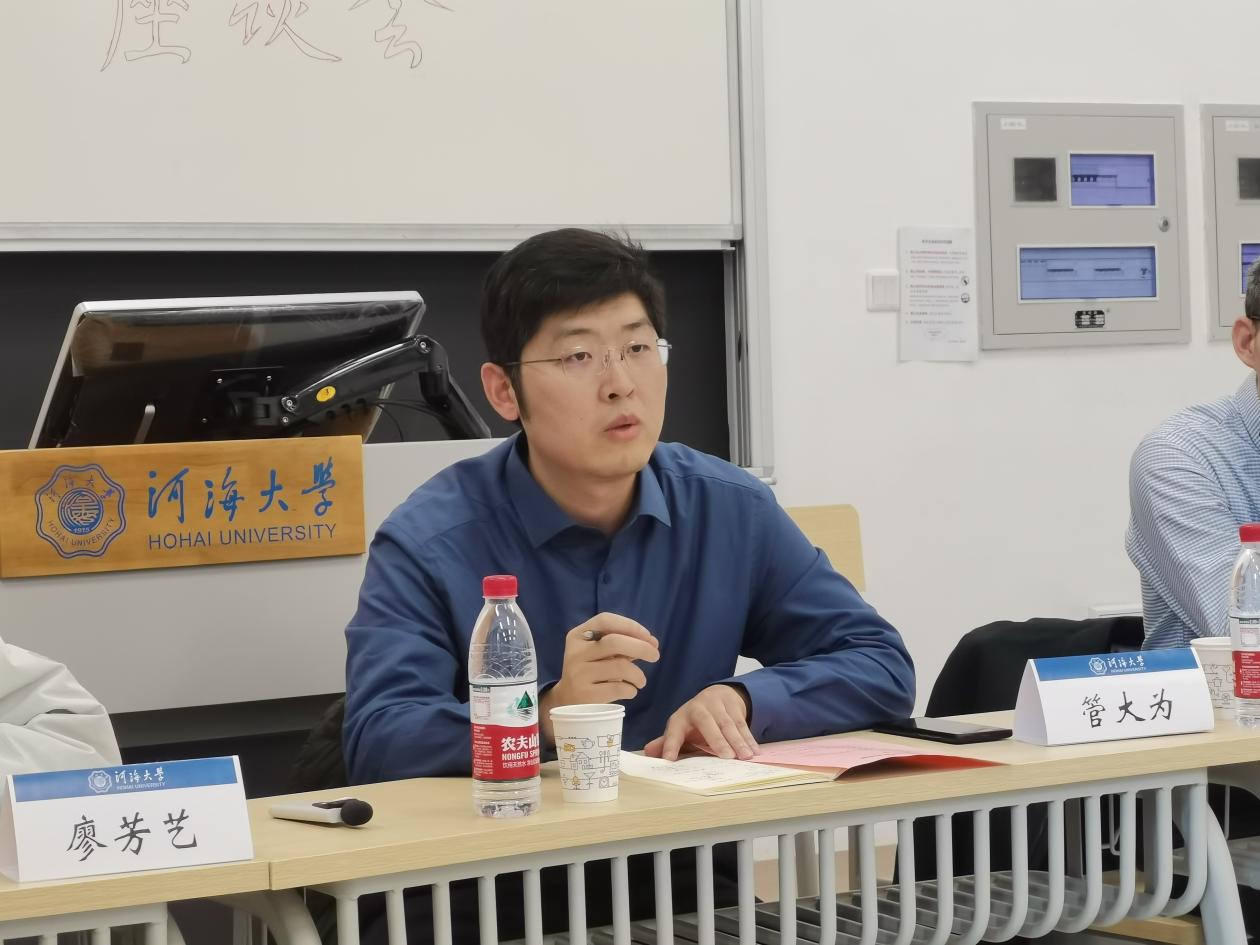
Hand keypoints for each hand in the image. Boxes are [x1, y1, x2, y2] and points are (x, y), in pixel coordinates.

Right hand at [539, 613, 659, 744]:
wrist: (567, 701)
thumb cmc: (590, 671)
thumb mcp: (598, 653)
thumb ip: (622, 644)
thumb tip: (652, 643)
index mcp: (577, 636)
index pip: (605, 620)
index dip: (630, 625)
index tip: (648, 637)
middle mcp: (575, 652)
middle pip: (614, 642)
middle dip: (641, 647)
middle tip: (655, 656)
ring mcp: (578, 674)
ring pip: (620, 666)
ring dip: (638, 674)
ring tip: (641, 681)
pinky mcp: (585, 695)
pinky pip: (618, 688)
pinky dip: (631, 690)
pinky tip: (630, 691)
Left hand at [642, 684, 756, 760]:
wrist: (718, 695)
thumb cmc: (696, 720)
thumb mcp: (681, 729)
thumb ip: (667, 742)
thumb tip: (648, 753)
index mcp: (681, 717)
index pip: (674, 730)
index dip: (670, 744)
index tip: (669, 760)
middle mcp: (698, 708)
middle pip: (707, 723)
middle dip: (717, 739)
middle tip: (726, 757)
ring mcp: (718, 705)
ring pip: (729, 723)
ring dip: (739, 740)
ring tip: (745, 756)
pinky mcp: (734, 706)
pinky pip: (742, 722)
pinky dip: (749, 737)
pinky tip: (754, 751)